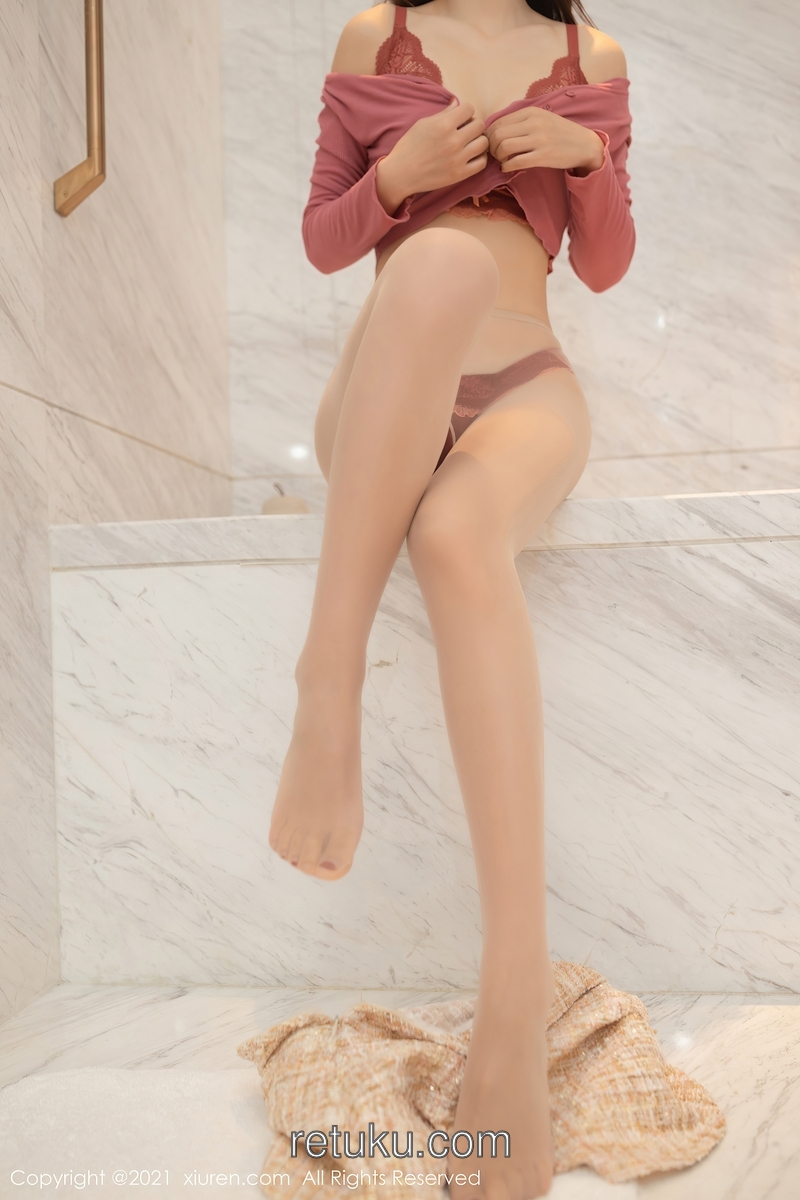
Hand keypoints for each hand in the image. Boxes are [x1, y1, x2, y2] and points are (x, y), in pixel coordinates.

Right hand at [376, 99, 488, 213]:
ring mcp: (458, 159)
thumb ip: (443, 114)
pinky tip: (471, 156)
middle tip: (465, 131)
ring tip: (469, 144)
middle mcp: (453, 141)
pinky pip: (482, 162)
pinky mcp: (459, 174)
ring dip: (478, 141)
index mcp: (443, 125)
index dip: (465, 112)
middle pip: (479, 125)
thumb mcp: (423, 124)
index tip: (459, 118)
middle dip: (473, 125)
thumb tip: (457, 103)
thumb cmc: (409, 146)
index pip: (469, 108)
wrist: (401, 174)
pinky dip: (479, 157)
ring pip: (483, 143)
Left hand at [487, 107, 603, 175]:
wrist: (585, 145)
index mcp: (531, 112)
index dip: (490, 136)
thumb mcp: (542, 118)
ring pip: (504, 147)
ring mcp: (539, 139)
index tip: (493, 144)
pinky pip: (516, 162)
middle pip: (498, 135)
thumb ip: (521, 121)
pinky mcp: (543, 156)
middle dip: (492, 147)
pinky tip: (508, 167)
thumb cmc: (560, 133)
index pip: (499, 122)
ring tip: (502, 160)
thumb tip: (496, 130)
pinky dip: (506, 166)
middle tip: (495, 154)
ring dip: (498, 157)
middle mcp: (534, 123)